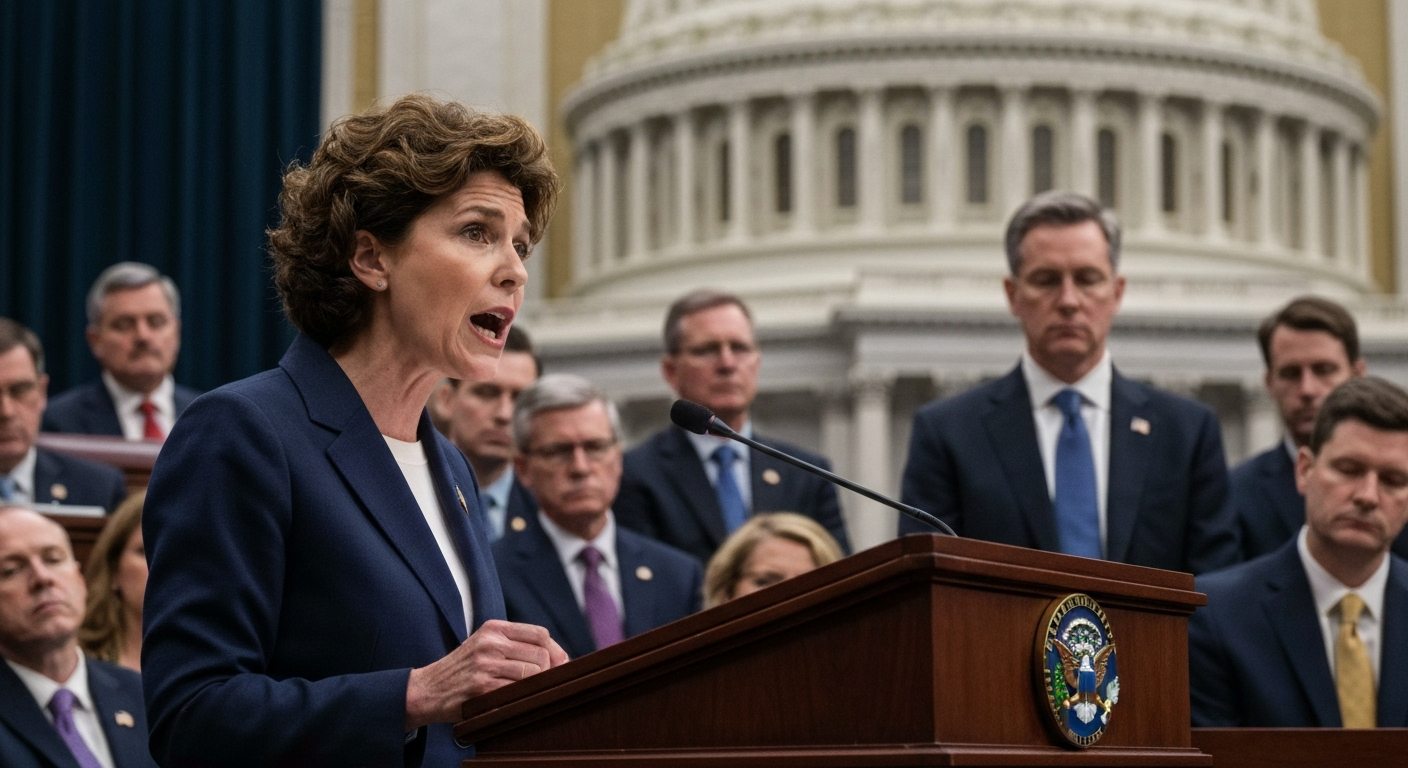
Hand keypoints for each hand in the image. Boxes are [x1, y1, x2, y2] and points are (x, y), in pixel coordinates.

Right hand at [404, 620, 567, 729]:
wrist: (428, 689)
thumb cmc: (463, 669)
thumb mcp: (485, 645)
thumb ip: (515, 645)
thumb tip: (560, 657)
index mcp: (494, 628)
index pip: (540, 634)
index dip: (555, 650)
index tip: (558, 665)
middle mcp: (491, 642)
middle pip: (541, 654)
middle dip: (550, 671)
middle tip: (545, 683)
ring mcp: (486, 663)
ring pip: (533, 673)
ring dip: (536, 686)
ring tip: (527, 691)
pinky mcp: (482, 686)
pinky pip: (517, 691)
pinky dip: (521, 697)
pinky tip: (513, 700)